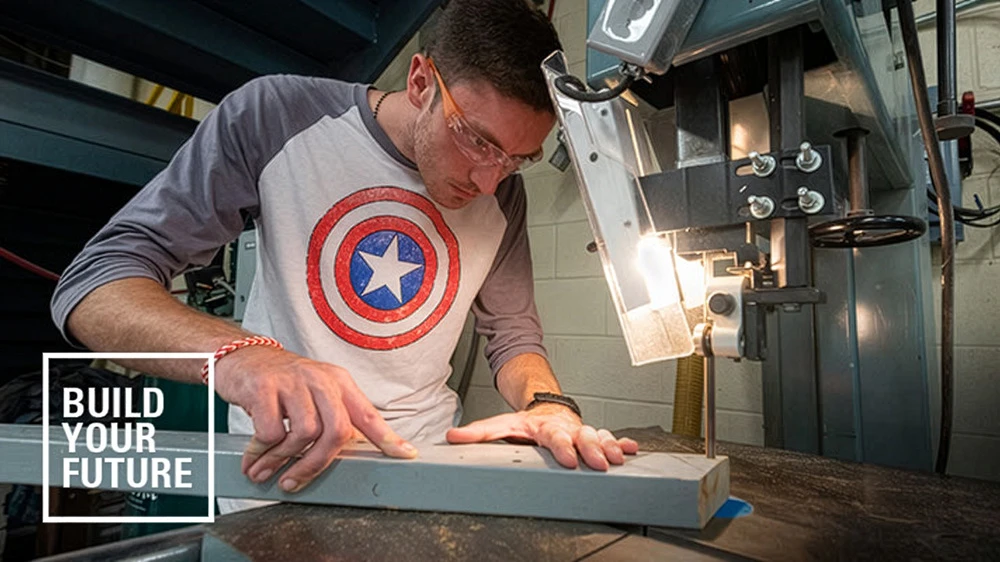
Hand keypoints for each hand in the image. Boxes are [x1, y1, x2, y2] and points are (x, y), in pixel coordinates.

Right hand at [213, 346, 417, 491]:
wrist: (243, 357)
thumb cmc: (282, 383)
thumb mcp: (315, 393)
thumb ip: (334, 418)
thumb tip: (350, 454)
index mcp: (338, 382)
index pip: (368, 413)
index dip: (387, 437)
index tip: (405, 454)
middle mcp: (320, 380)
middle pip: (337, 431)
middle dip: (317, 464)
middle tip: (295, 480)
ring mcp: (293, 382)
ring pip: (304, 434)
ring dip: (282, 460)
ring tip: (266, 470)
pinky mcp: (265, 387)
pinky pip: (271, 431)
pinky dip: (261, 450)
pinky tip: (254, 454)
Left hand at [445, 404, 638, 470]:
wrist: (547, 408)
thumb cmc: (527, 423)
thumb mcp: (502, 425)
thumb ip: (479, 433)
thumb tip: (453, 437)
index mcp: (546, 427)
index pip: (555, 438)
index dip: (562, 448)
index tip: (567, 459)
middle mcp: (567, 428)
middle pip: (582, 438)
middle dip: (592, 450)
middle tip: (599, 462)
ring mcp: (582, 431)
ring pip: (599, 438)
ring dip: (609, 447)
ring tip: (618, 457)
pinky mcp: (593, 436)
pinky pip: (610, 438)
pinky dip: (622, 443)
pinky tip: (632, 450)